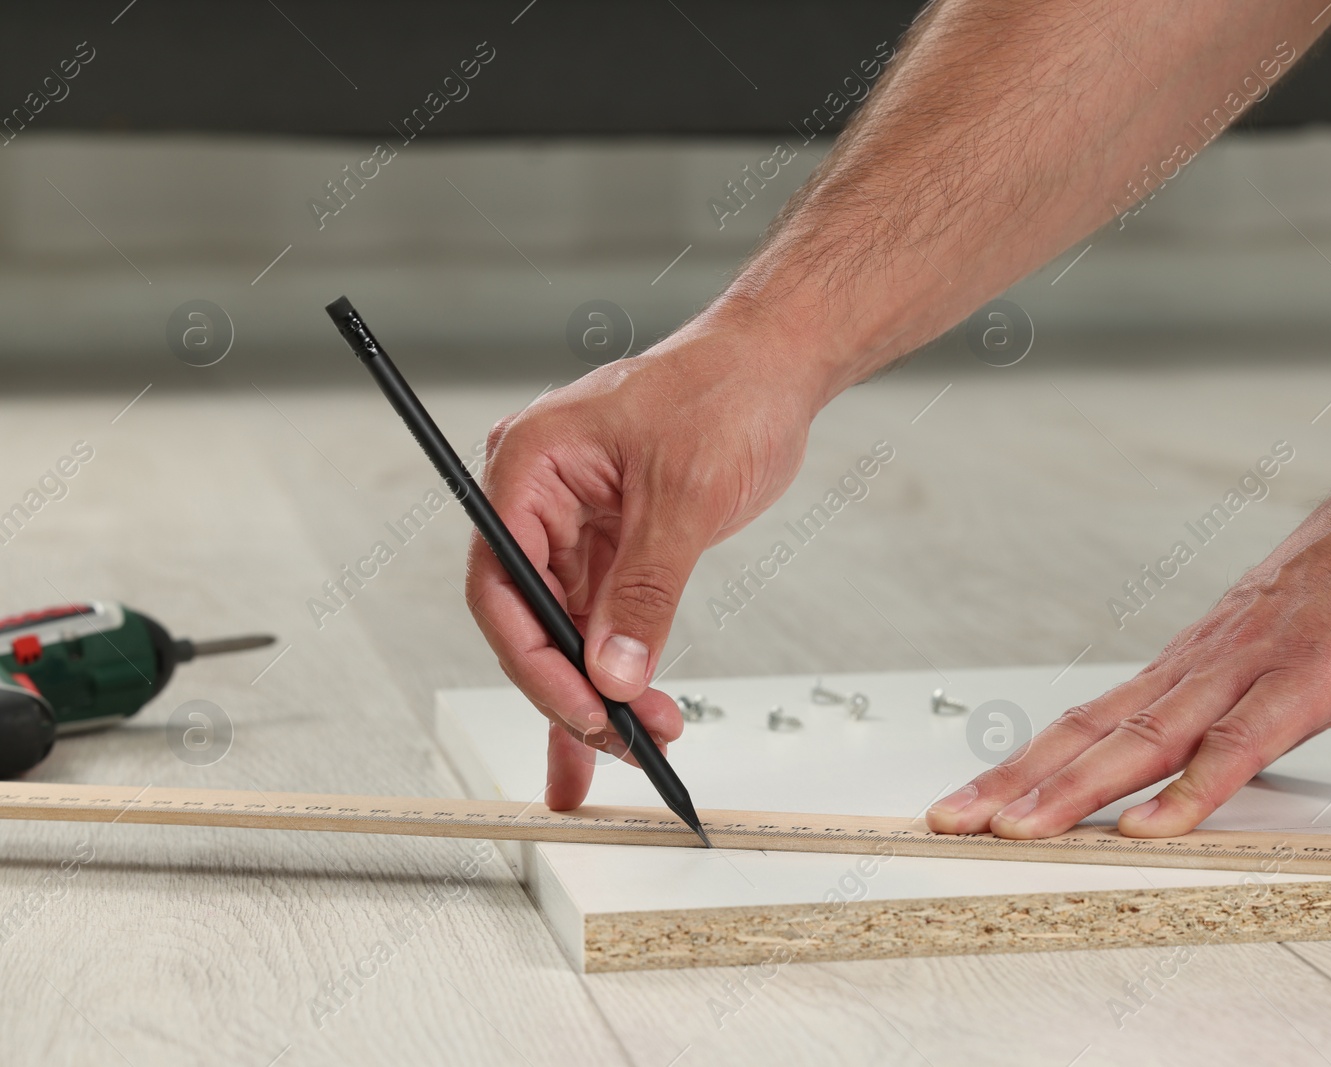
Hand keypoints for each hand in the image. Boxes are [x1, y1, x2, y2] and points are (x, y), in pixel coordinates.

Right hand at [465, 323, 814, 808]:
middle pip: (528, 614)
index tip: (580, 708)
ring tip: (637, 750)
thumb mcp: (684, 496)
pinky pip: (602, 617)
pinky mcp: (613, 542)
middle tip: (616, 743)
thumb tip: (613, 673)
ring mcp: (574, 522)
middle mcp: (539, 496)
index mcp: (530, 464)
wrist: (775, 364)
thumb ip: (644, 591)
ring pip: (566, 627)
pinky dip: (617, 665)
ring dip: (597, 690)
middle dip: (570, 685)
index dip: (534, 656)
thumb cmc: (725, 390)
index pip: (503, 580)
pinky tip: (628, 719)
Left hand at [925, 472, 1330, 839]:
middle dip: (1016, 782)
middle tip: (949, 819)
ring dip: (1075, 791)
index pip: (1087, 722)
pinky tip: (1151, 828)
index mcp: (1189, 665)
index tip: (972, 800)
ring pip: (1143, 741)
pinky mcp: (1306, 682)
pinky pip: (1239, 746)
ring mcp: (1247, 672)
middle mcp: (1198, 666)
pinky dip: (1191, 791)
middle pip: (1090, 733)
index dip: (1025, 764)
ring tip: (1016, 831)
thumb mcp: (1275, 652)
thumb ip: (1229, 705)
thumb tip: (1197, 753)